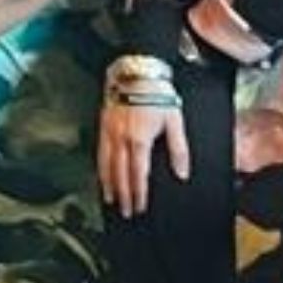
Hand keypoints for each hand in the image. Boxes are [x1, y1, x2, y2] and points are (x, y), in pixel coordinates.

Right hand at [99, 94, 190, 216]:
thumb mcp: (175, 120)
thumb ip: (179, 149)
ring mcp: (109, 131)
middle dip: (123, 194)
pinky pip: (99, 151)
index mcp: (140, 139)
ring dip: (108, 184)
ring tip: (110, 199)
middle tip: (125, 211)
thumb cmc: (158, 93)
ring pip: (106, 164)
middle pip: (120, 173)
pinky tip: (102, 174)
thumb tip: (182, 173)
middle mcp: (121, 138)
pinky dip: (100, 167)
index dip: (139, 193)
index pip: (138, 173)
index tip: (140, 206)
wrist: (136, 71)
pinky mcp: (103, 123)